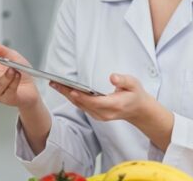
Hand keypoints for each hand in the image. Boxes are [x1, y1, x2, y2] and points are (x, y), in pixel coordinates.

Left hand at [50, 73, 174, 149]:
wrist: (137, 110)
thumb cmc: (135, 94)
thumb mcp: (134, 84)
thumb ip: (123, 81)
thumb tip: (113, 77)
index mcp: (114, 105)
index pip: (95, 102)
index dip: (82, 96)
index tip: (71, 90)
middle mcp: (104, 113)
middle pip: (83, 103)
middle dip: (68, 93)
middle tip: (55, 83)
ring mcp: (98, 115)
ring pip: (79, 105)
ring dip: (66, 94)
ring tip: (55, 83)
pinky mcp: (94, 114)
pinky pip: (80, 106)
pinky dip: (71, 97)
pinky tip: (63, 88)